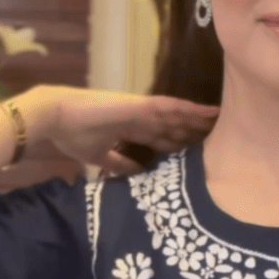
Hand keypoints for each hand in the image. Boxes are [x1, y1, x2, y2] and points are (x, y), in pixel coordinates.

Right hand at [42, 86, 219, 175]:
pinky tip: (205, 112)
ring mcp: (140, 109)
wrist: (55, 116)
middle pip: (175, 126)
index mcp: (131, 129)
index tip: (200, 153)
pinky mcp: (138, 104)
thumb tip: (137, 174)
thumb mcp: (100, 157)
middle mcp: (140, 118)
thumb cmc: (72, 134)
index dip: (181, 144)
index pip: (162, 138)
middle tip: (223, 137)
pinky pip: (169, 106)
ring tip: (222, 120)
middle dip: (196, 132)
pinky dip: (188, 109)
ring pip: (178, 114)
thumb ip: (119, 164)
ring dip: (198, 118)